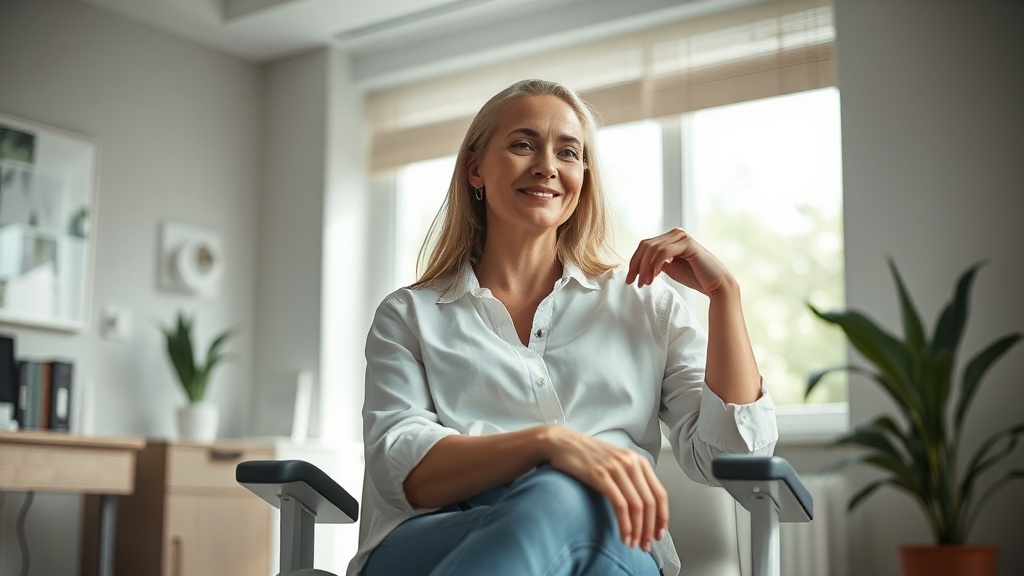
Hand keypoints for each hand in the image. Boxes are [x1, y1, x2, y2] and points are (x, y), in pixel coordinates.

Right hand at [541, 426, 668, 551]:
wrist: (562, 442)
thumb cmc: (587, 456)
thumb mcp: (615, 462)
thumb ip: (630, 479)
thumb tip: (641, 508)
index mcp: (638, 461)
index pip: (660, 493)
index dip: (662, 517)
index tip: (659, 534)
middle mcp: (631, 463)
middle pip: (650, 503)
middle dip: (650, 529)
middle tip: (646, 546)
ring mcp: (616, 468)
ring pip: (637, 506)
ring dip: (637, 531)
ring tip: (633, 545)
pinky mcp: (600, 476)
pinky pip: (620, 505)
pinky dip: (625, 525)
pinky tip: (623, 536)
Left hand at [626, 228, 734, 296]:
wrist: (715, 284)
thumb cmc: (695, 277)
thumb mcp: (670, 268)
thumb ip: (656, 262)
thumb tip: (639, 265)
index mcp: (670, 238)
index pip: (644, 246)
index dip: (634, 262)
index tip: (630, 280)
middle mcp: (675, 234)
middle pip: (645, 245)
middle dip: (636, 265)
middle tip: (633, 282)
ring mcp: (681, 236)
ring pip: (652, 249)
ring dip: (645, 268)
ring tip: (644, 283)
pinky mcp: (687, 243)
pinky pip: (663, 252)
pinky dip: (654, 265)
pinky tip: (652, 277)